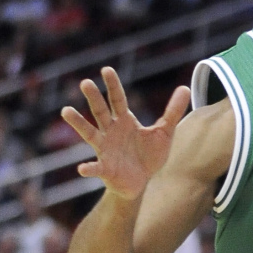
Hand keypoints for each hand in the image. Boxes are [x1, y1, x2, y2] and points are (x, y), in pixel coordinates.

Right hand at [61, 67, 189, 200]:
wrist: (142, 182)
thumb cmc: (149, 155)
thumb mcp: (165, 132)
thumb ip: (173, 111)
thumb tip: (186, 88)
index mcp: (125, 121)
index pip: (118, 99)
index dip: (113, 85)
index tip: (106, 69)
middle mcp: (111, 132)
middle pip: (100, 111)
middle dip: (94, 97)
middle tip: (85, 82)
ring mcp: (105, 150)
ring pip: (89, 134)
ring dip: (78, 123)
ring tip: (66, 111)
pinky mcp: (105, 169)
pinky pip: (95, 168)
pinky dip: (89, 168)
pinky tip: (82, 168)